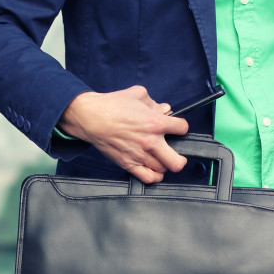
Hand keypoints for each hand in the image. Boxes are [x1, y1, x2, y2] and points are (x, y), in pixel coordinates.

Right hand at [57, 85, 188, 183]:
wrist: (91, 117)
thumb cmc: (112, 105)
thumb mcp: (138, 95)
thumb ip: (155, 103)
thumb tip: (165, 110)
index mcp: (155, 123)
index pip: (182, 128)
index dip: (181, 126)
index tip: (177, 127)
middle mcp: (150, 142)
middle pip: (177, 162)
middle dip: (181, 158)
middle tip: (177, 153)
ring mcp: (139, 155)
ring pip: (163, 170)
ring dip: (165, 164)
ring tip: (161, 159)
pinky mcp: (128, 164)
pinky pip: (148, 178)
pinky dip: (154, 176)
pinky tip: (154, 170)